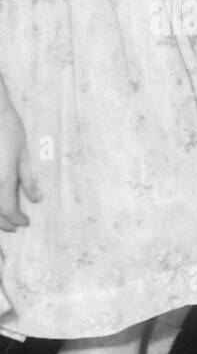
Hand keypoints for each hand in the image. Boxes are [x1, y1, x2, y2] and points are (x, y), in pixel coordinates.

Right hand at [0, 99, 39, 232]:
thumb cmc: (6, 127)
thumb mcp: (22, 153)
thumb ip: (27, 179)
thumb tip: (36, 199)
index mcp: (2, 179)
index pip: (7, 210)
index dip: (16, 220)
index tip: (25, 223)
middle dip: (2, 222)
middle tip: (13, 226)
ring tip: (2, 218)